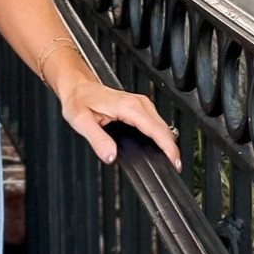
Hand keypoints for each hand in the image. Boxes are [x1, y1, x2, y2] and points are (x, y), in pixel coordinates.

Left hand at [52, 60, 182, 170]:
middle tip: (174, 166)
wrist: (78, 86)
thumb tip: (111, 156)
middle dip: (172, 148)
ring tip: (169, 159)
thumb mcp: (81, 122)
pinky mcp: (140, 106)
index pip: (156, 130)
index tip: (175, 162)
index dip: (169, 148)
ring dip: (168, 142)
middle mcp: (139, 103)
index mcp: (128, 107)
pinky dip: (161, 136)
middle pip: (164, 129)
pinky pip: (157, 123)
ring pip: (163, 126)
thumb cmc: (79, 100)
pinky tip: (159, 146)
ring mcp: (141, 104)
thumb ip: (97, 140)